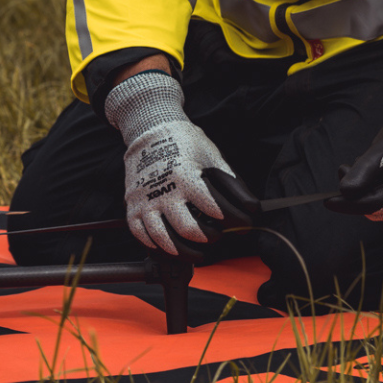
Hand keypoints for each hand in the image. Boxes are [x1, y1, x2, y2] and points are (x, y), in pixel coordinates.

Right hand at [103, 70, 234, 255]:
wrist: (149, 130)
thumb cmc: (183, 141)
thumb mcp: (210, 155)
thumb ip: (229, 180)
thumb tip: (250, 204)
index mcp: (185, 176)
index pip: (213, 208)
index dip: (232, 219)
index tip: (241, 223)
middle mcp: (164, 191)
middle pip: (188, 229)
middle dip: (209, 238)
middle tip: (217, 236)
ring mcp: (145, 201)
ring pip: (163, 239)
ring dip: (185, 251)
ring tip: (198, 252)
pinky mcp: (132, 206)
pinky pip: (142, 235)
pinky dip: (157, 246)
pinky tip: (170, 246)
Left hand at [335, 107, 382, 221]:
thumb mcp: (381, 151)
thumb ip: (363, 172)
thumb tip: (344, 192)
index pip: (372, 205)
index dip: (348, 204)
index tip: (327, 201)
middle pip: (376, 208)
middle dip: (356, 194)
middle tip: (344, 169)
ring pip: (381, 204)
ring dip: (365, 190)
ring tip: (360, 164)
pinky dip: (376, 187)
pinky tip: (373, 170)